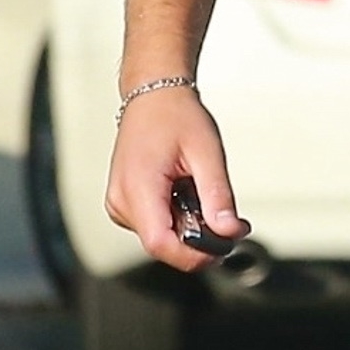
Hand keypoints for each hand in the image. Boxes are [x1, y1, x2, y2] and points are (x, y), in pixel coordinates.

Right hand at [105, 90, 250, 273]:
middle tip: (228, 218)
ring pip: (161, 239)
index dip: (195, 254)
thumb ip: (218, 195)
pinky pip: (156, 226)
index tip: (225, 244)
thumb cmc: (176, 116)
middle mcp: (121, 201)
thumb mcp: (207, 153)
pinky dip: (178, 219)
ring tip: (201, 193)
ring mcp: (120, 204)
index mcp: (136, 187)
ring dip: (190, 229)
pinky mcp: (125, 204)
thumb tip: (229, 231)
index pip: (160, 244)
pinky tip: (186, 194)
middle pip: (163, 246)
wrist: (154, 95)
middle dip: (199, 240)